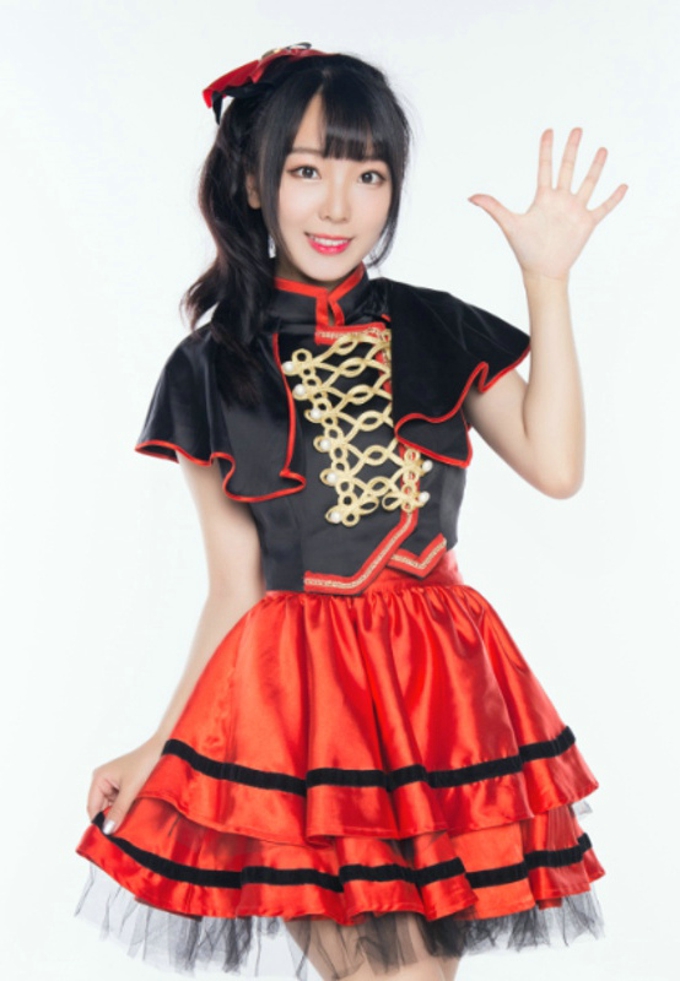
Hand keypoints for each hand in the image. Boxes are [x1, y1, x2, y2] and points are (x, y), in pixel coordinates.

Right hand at [87, 736, 163, 834]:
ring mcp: (113, 783)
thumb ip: (118, 810)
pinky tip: (136, 811)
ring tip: (132, 819)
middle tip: (122, 831)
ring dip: (121, 814)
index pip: (92, 808)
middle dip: (112, 819)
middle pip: (102, 809)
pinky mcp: (124, 786)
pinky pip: (121, 803)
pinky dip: (127, 808)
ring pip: (112, 807)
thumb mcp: (131, 789)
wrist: (164, 749)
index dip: (99, 823)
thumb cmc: (146, 763)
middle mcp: (103, 780)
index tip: (109, 838)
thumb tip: (107, 830)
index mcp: (99, 778)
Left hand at [468, 128, 627, 280]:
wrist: (542, 271)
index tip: (549, 130)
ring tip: (602, 149)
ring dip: (596, 167)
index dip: (546, 149)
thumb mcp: (509, 224)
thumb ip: (493, 207)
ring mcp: (575, 210)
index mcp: (543, 198)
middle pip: (568, 168)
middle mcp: (560, 200)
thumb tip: (470, 196)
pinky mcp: (587, 223)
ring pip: (588, 183)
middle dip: (572, 149)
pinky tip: (623, 186)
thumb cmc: (525, 249)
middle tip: (578, 129)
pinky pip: (604, 207)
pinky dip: (614, 198)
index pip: (545, 167)